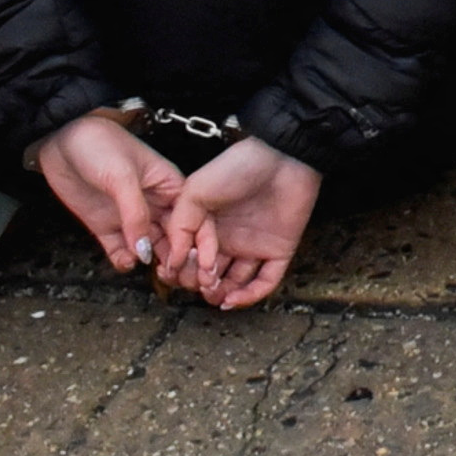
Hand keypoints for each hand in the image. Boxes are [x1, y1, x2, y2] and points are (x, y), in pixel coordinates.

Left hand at [25, 109, 185, 277]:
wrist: (61, 139)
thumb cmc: (100, 144)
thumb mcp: (122, 177)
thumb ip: (135, 214)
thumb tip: (144, 250)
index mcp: (168, 185)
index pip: (191, 216)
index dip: (196, 238)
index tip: (194, 259)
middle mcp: (153, 203)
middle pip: (173, 236)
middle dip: (176, 257)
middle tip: (174, 275)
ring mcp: (129, 216)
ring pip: (148, 247)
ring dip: (151, 261)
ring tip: (154, 274)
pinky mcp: (106, 226)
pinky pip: (119, 250)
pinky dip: (124, 260)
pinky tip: (125, 262)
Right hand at [155, 136, 324, 310]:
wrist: (282, 157)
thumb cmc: (238, 167)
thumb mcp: (195, 190)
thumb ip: (179, 225)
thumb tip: (173, 260)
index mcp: (207, 225)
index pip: (189, 258)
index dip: (179, 269)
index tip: (172, 272)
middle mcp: (229, 238)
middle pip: (209, 273)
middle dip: (197, 282)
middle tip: (195, 280)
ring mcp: (253, 246)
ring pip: (233, 282)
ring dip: (219, 293)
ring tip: (211, 291)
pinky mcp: (278, 250)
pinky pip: (264, 281)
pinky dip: (249, 296)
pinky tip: (232, 298)